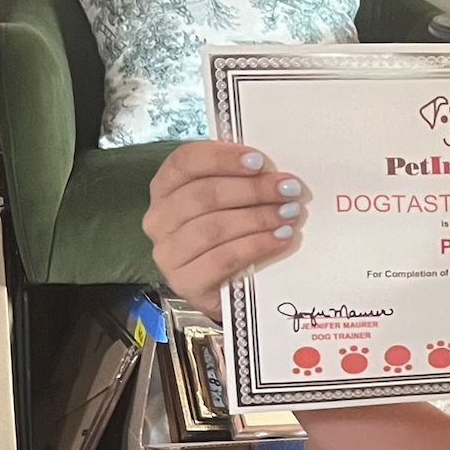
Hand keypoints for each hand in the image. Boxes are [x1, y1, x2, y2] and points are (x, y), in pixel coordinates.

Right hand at [143, 139, 305, 314]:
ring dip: (258, 217)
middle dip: (252, 189)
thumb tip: (271, 171)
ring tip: (290, 214)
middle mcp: (159, 219)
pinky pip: (223, 259)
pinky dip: (256, 246)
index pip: (185, 162)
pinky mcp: (184, 282)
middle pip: (203, 195)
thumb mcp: (228, 203)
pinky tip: (281, 238)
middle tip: (288, 189)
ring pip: (213, 227)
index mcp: (164, 189)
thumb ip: (238, 181)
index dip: (222, 157)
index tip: (259, 160)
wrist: (225, 291)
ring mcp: (168, 253)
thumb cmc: (227, 237)